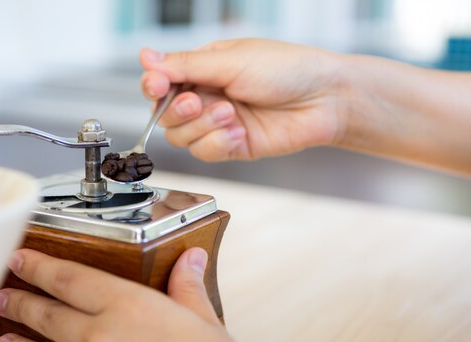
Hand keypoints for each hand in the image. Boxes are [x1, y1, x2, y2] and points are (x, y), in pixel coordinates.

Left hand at [0, 248, 282, 341]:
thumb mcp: (210, 328)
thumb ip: (190, 291)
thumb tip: (190, 260)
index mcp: (131, 310)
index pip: (70, 278)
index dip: (39, 266)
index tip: (21, 258)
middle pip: (48, 317)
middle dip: (20, 304)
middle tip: (2, 296)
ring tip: (4, 341)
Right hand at [140, 38, 347, 161]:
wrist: (324, 100)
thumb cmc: (287, 69)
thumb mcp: (232, 60)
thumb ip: (186, 64)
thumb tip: (146, 57)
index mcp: (203, 68)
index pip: (161, 82)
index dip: (153, 87)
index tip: (156, 86)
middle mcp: (207, 96)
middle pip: (165, 115)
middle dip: (178, 110)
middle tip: (199, 101)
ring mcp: (218, 123)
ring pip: (182, 137)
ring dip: (203, 126)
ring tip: (231, 113)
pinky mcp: (231, 146)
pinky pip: (205, 153)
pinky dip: (218, 143)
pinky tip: (239, 132)